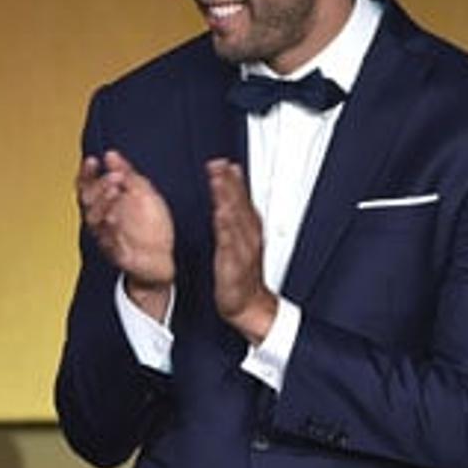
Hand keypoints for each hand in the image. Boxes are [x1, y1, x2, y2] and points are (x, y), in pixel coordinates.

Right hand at [78, 151, 173, 318]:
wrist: (160, 260)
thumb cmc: (150, 227)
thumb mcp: (144, 193)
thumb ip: (127, 173)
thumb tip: (112, 154)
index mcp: (105, 203)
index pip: (87, 185)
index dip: (86, 173)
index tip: (92, 161)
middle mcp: (101, 219)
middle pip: (88, 200)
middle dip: (98, 186)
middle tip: (115, 176)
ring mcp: (106, 235)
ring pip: (93, 219)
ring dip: (102, 203)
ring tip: (115, 190)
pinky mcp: (115, 253)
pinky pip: (107, 241)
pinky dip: (109, 229)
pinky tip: (114, 219)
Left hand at [206, 159, 276, 342]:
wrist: (248, 305)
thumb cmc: (240, 273)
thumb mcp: (238, 242)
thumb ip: (234, 219)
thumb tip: (227, 198)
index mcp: (248, 230)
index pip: (241, 200)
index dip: (233, 180)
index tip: (224, 162)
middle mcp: (248, 236)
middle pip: (239, 204)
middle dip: (229, 183)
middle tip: (219, 164)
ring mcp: (242, 249)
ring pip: (235, 218)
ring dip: (228, 198)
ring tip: (219, 181)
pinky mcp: (234, 264)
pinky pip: (230, 243)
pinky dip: (227, 228)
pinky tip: (221, 215)